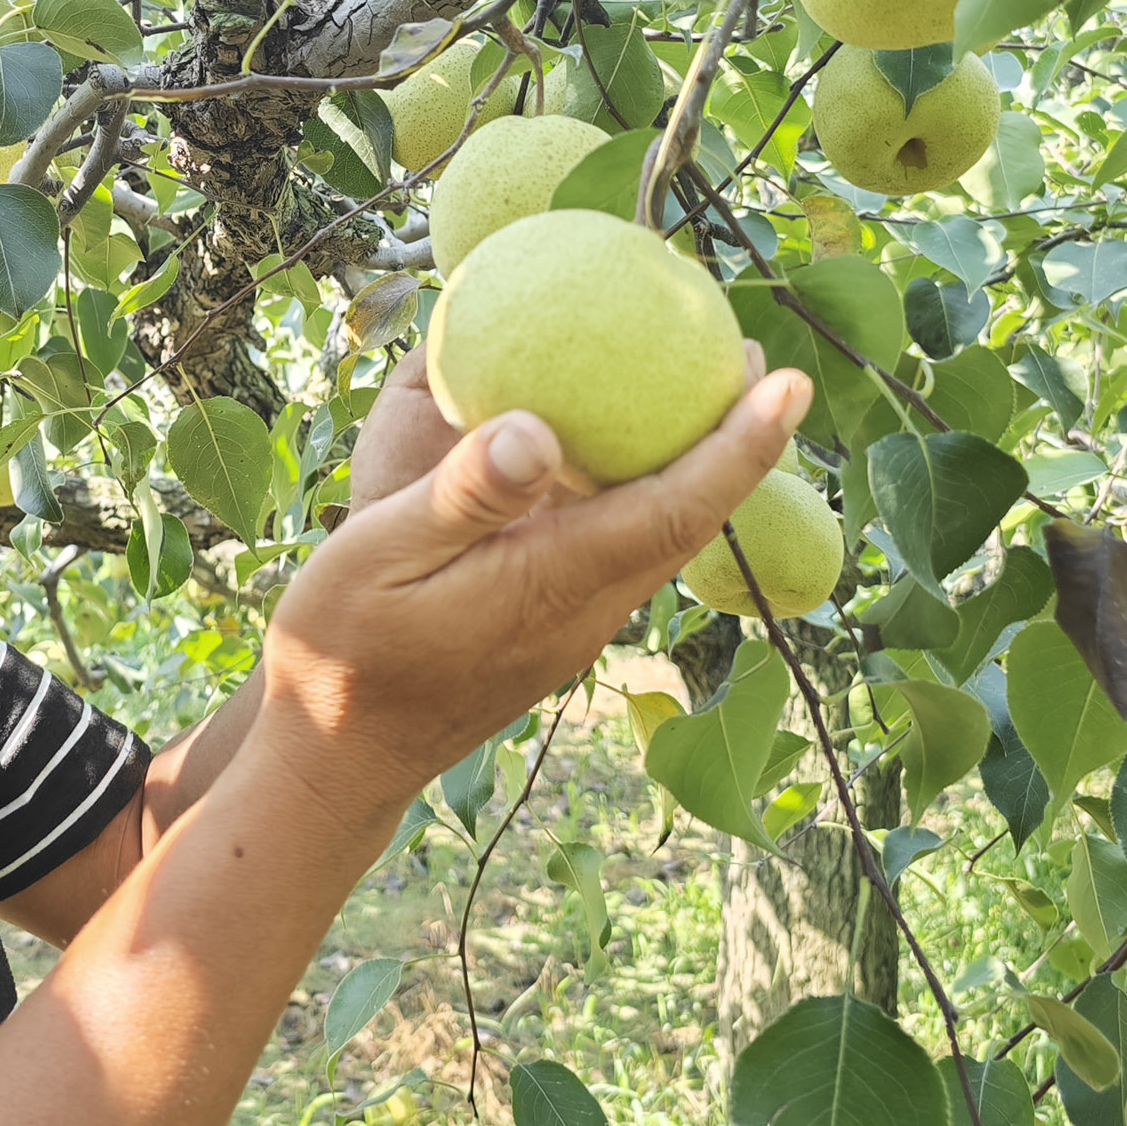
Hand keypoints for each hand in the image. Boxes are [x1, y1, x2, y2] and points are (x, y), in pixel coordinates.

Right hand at [257, 358, 813, 819]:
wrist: (335, 765)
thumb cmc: (340, 654)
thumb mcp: (376, 554)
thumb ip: (461, 495)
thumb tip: (537, 431)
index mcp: (550, 584)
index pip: (676, 511)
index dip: (741, 447)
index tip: (791, 384)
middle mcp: (583, 612)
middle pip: (690, 521)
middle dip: (739, 443)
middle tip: (762, 360)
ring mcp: (574, 630)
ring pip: (660, 540)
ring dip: (695, 469)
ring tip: (703, 391)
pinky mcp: (553, 634)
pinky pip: (622, 552)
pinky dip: (643, 494)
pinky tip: (610, 458)